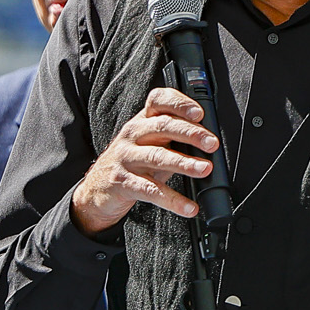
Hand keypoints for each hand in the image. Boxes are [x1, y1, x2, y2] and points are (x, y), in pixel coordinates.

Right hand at [70, 88, 215, 235]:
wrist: (97, 188)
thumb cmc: (132, 164)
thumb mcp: (150, 144)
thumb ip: (174, 139)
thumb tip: (209, 143)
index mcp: (142, 121)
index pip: (158, 101)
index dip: (179, 104)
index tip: (199, 113)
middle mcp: (132, 135)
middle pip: (162, 126)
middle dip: (190, 134)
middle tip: (212, 144)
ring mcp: (125, 158)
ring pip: (157, 156)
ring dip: (184, 163)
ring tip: (204, 169)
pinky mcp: (122, 182)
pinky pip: (150, 191)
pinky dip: (172, 200)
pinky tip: (188, 207)